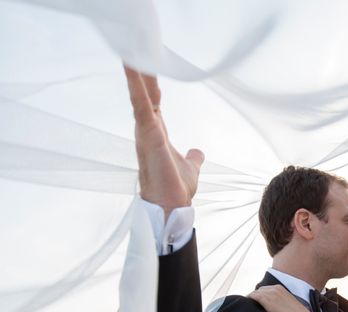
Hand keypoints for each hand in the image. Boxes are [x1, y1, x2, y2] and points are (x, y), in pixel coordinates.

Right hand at [124, 65, 203, 217]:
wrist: (173, 207)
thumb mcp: (191, 168)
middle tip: (136, 49)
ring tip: (130, 53)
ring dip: (135, 77)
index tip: (150, 67)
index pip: (153, 104)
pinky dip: (138, 90)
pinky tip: (134, 74)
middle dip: (139, 74)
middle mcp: (148, 132)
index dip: (151, 86)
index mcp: (157, 135)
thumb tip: (198, 152)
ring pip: (139, 99)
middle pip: (143, 96)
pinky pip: (142, 109)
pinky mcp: (150, 138)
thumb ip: (194, 158)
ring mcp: (147, 135)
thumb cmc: (176, 190)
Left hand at [248, 286, 317, 311]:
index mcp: (280, 288)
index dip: (260, 295)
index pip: (265, 289)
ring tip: (247, 306)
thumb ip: (280, 302)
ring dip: (251, 299)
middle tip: (251, 305)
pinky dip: (249, 299)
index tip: (257, 302)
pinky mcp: (267, 300)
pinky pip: (253, 297)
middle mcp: (274, 288)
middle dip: (255, 296)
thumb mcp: (288, 304)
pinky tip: (246, 305)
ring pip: (255, 293)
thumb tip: (275, 307)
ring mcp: (270, 294)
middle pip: (259, 290)